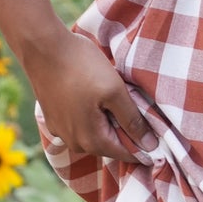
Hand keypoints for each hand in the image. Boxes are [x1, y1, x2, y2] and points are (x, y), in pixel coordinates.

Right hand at [20, 24, 150, 165]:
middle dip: (127, 135)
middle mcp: (74, 142)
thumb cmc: (81, 67)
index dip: (145, 148)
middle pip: (110, 145)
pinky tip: (97, 99)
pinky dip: (93, 117)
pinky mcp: (53, 118)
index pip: (126, 154)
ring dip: (109, 124)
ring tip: (120, 104)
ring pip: (94, 135)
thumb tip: (149, 145)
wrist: (42, 47)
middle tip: (143, 116)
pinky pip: (80, 125)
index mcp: (91, 140)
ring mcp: (61, 131)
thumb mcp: (115, 92)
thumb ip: (132, 121)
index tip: (160, 140)